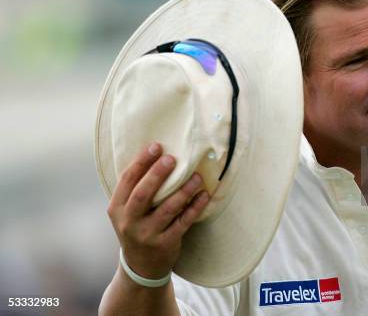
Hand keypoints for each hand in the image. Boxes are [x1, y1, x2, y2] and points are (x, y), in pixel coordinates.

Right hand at [107, 142, 209, 279]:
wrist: (141, 266)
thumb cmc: (137, 227)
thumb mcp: (126, 211)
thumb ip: (135, 188)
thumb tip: (157, 154)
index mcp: (117, 208)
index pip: (127, 180)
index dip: (141, 161)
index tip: (156, 146)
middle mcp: (129, 222)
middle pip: (143, 194)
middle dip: (157, 174)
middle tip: (172, 158)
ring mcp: (147, 234)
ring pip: (167, 209)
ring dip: (183, 191)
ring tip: (197, 176)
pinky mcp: (165, 243)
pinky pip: (183, 222)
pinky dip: (195, 207)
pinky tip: (204, 195)